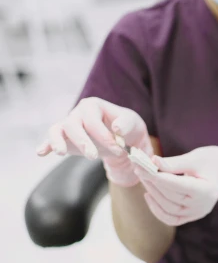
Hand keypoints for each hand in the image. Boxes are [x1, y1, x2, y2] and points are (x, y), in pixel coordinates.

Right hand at [36, 97, 153, 186]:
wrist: (122, 138)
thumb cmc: (126, 127)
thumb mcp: (132, 122)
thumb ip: (126, 124)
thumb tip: (116, 128)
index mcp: (93, 105)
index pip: (93, 121)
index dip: (104, 136)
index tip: (118, 149)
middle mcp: (78, 113)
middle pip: (73, 125)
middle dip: (83, 142)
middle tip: (94, 157)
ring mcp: (68, 125)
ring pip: (57, 130)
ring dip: (58, 142)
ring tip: (61, 153)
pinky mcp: (64, 138)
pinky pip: (51, 140)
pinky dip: (45, 146)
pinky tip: (41, 153)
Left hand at [135, 146, 217, 225]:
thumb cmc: (212, 160)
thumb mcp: (195, 157)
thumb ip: (173, 163)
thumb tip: (151, 162)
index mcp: (207, 190)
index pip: (176, 185)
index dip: (156, 176)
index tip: (141, 166)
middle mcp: (202, 206)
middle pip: (170, 197)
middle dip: (152, 182)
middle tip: (138, 168)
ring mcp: (197, 214)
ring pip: (167, 209)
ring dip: (152, 193)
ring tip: (144, 177)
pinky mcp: (191, 216)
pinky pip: (171, 218)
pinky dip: (157, 210)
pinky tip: (149, 195)